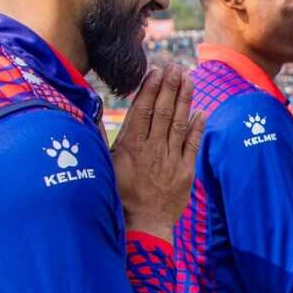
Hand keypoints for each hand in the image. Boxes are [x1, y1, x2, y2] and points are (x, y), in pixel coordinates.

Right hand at [111, 63, 203, 241]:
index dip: (150, 88)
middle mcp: (152, 149)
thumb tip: (90, 112)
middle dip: (169, 86)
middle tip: (175, 66)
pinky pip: (193, 144)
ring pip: (179, 123)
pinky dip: (198, 126)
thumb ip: (100, 138)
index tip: (156, 70)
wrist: (143, 226)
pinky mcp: (186, 172)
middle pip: (162, 111)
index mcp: (130, 146)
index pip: (142, 110)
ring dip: (185, 99)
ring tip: (189, 78)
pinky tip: (201, 109)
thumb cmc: (119, 196)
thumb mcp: (104, 166)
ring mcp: (170, 160)